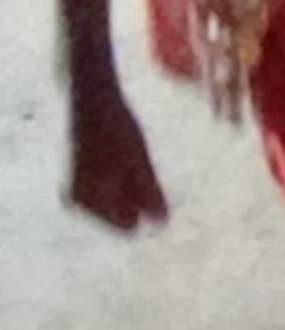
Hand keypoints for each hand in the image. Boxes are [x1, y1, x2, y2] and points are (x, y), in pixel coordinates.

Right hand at [66, 84, 167, 232]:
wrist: (93, 102)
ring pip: (118, 204)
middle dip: (138, 199)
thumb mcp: (141, 162)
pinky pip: (110, 193)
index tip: (153, 186)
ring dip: (131, 188)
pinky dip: (123, 181)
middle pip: (123, 215)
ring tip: (128, 158)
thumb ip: (150, 194)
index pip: (127, 227)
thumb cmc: (119, 130)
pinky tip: (124, 158)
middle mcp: (79, 203)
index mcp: (91, 201)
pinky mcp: (81, 184)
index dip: (148, 213)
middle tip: (137, 165)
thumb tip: (161, 223)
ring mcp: (78, 194)